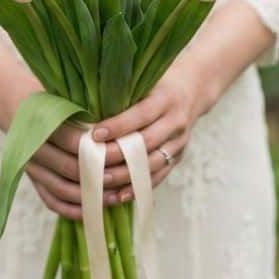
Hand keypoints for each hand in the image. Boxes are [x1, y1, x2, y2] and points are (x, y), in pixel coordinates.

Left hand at [91, 67, 205, 200]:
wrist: (192, 91)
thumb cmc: (156, 85)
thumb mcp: (145, 82)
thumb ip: (123, 95)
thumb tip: (86, 109)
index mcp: (166, 99)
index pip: (141, 115)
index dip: (118, 126)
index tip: (94, 135)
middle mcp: (176, 122)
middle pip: (146, 143)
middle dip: (117, 155)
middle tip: (92, 163)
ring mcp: (179, 142)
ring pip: (152, 164)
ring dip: (125, 176)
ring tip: (100, 182)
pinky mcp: (178, 158)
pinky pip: (158, 177)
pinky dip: (138, 187)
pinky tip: (119, 196)